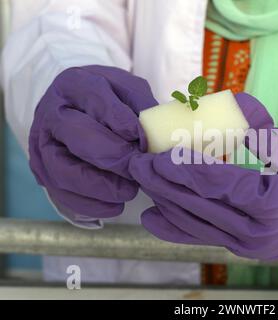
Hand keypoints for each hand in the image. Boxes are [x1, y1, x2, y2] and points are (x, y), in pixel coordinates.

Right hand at [29, 65, 156, 221]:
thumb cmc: (108, 99)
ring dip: (102, 186)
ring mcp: (43, 144)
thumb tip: (158, 137)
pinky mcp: (43, 171)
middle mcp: (53, 113)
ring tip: (129, 190)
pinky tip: (115, 205)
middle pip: (80, 137)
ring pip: (65, 171)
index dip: (123, 123)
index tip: (143, 141)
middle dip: (115, 157)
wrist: (74, 107)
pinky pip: (62, 194)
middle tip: (139, 169)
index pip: (97, 100)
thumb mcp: (127, 90)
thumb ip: (142, 106)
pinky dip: (91, 205)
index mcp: (75, 85)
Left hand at [129, 93, 277, 263]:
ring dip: (163, 200)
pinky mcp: (236, 247)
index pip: (220, 186)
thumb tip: (234, 104)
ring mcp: (242, 245)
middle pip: (198, 206)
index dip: (187, 169)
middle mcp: (252, 233)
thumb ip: (267, 134)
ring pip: (192, 223)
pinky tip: (151, 216)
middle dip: (164, 183)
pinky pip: (198, 237)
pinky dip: (173, 227)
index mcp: (272, 209)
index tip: (160, 154)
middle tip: (138, 162)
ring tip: (142, 178)